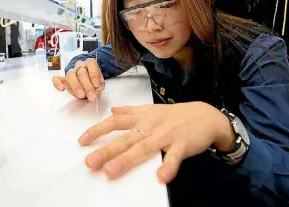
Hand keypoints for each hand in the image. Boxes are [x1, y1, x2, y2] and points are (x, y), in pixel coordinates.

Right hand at [52, 58, 104, 100]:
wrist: (88, 81)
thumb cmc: (94, 81)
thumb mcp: (100, 82)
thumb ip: (99, 84)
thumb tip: (95, 88)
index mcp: (89, 63)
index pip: (91, 63)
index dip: (94, 74)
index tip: (97, 85)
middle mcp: (79, 65)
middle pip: (81, 72)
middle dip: (87, 85)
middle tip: (91, 96)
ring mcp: (71, 72)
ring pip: (70, 75)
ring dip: (76, 86)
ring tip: (81, 95)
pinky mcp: (63, 79)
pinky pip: (57, 79)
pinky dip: (57, 83)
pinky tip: (61, 89)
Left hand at [78, 102, 234, 182]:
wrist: (206, 115)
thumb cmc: (175, 115)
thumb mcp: (151, 109)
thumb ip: (130, 111)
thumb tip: (112, 111)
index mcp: (142, 117)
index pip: (115, 122)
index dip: (97, 131)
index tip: (82, 141)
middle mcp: (150, 125)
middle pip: (126, 138)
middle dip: (107, 150)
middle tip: (90, 162)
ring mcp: (166, 135)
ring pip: (144, 147)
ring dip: (127, 159)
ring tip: (111, 172)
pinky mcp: (183, 144)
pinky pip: (174, 157)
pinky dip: (168, 166)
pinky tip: (160, 178)